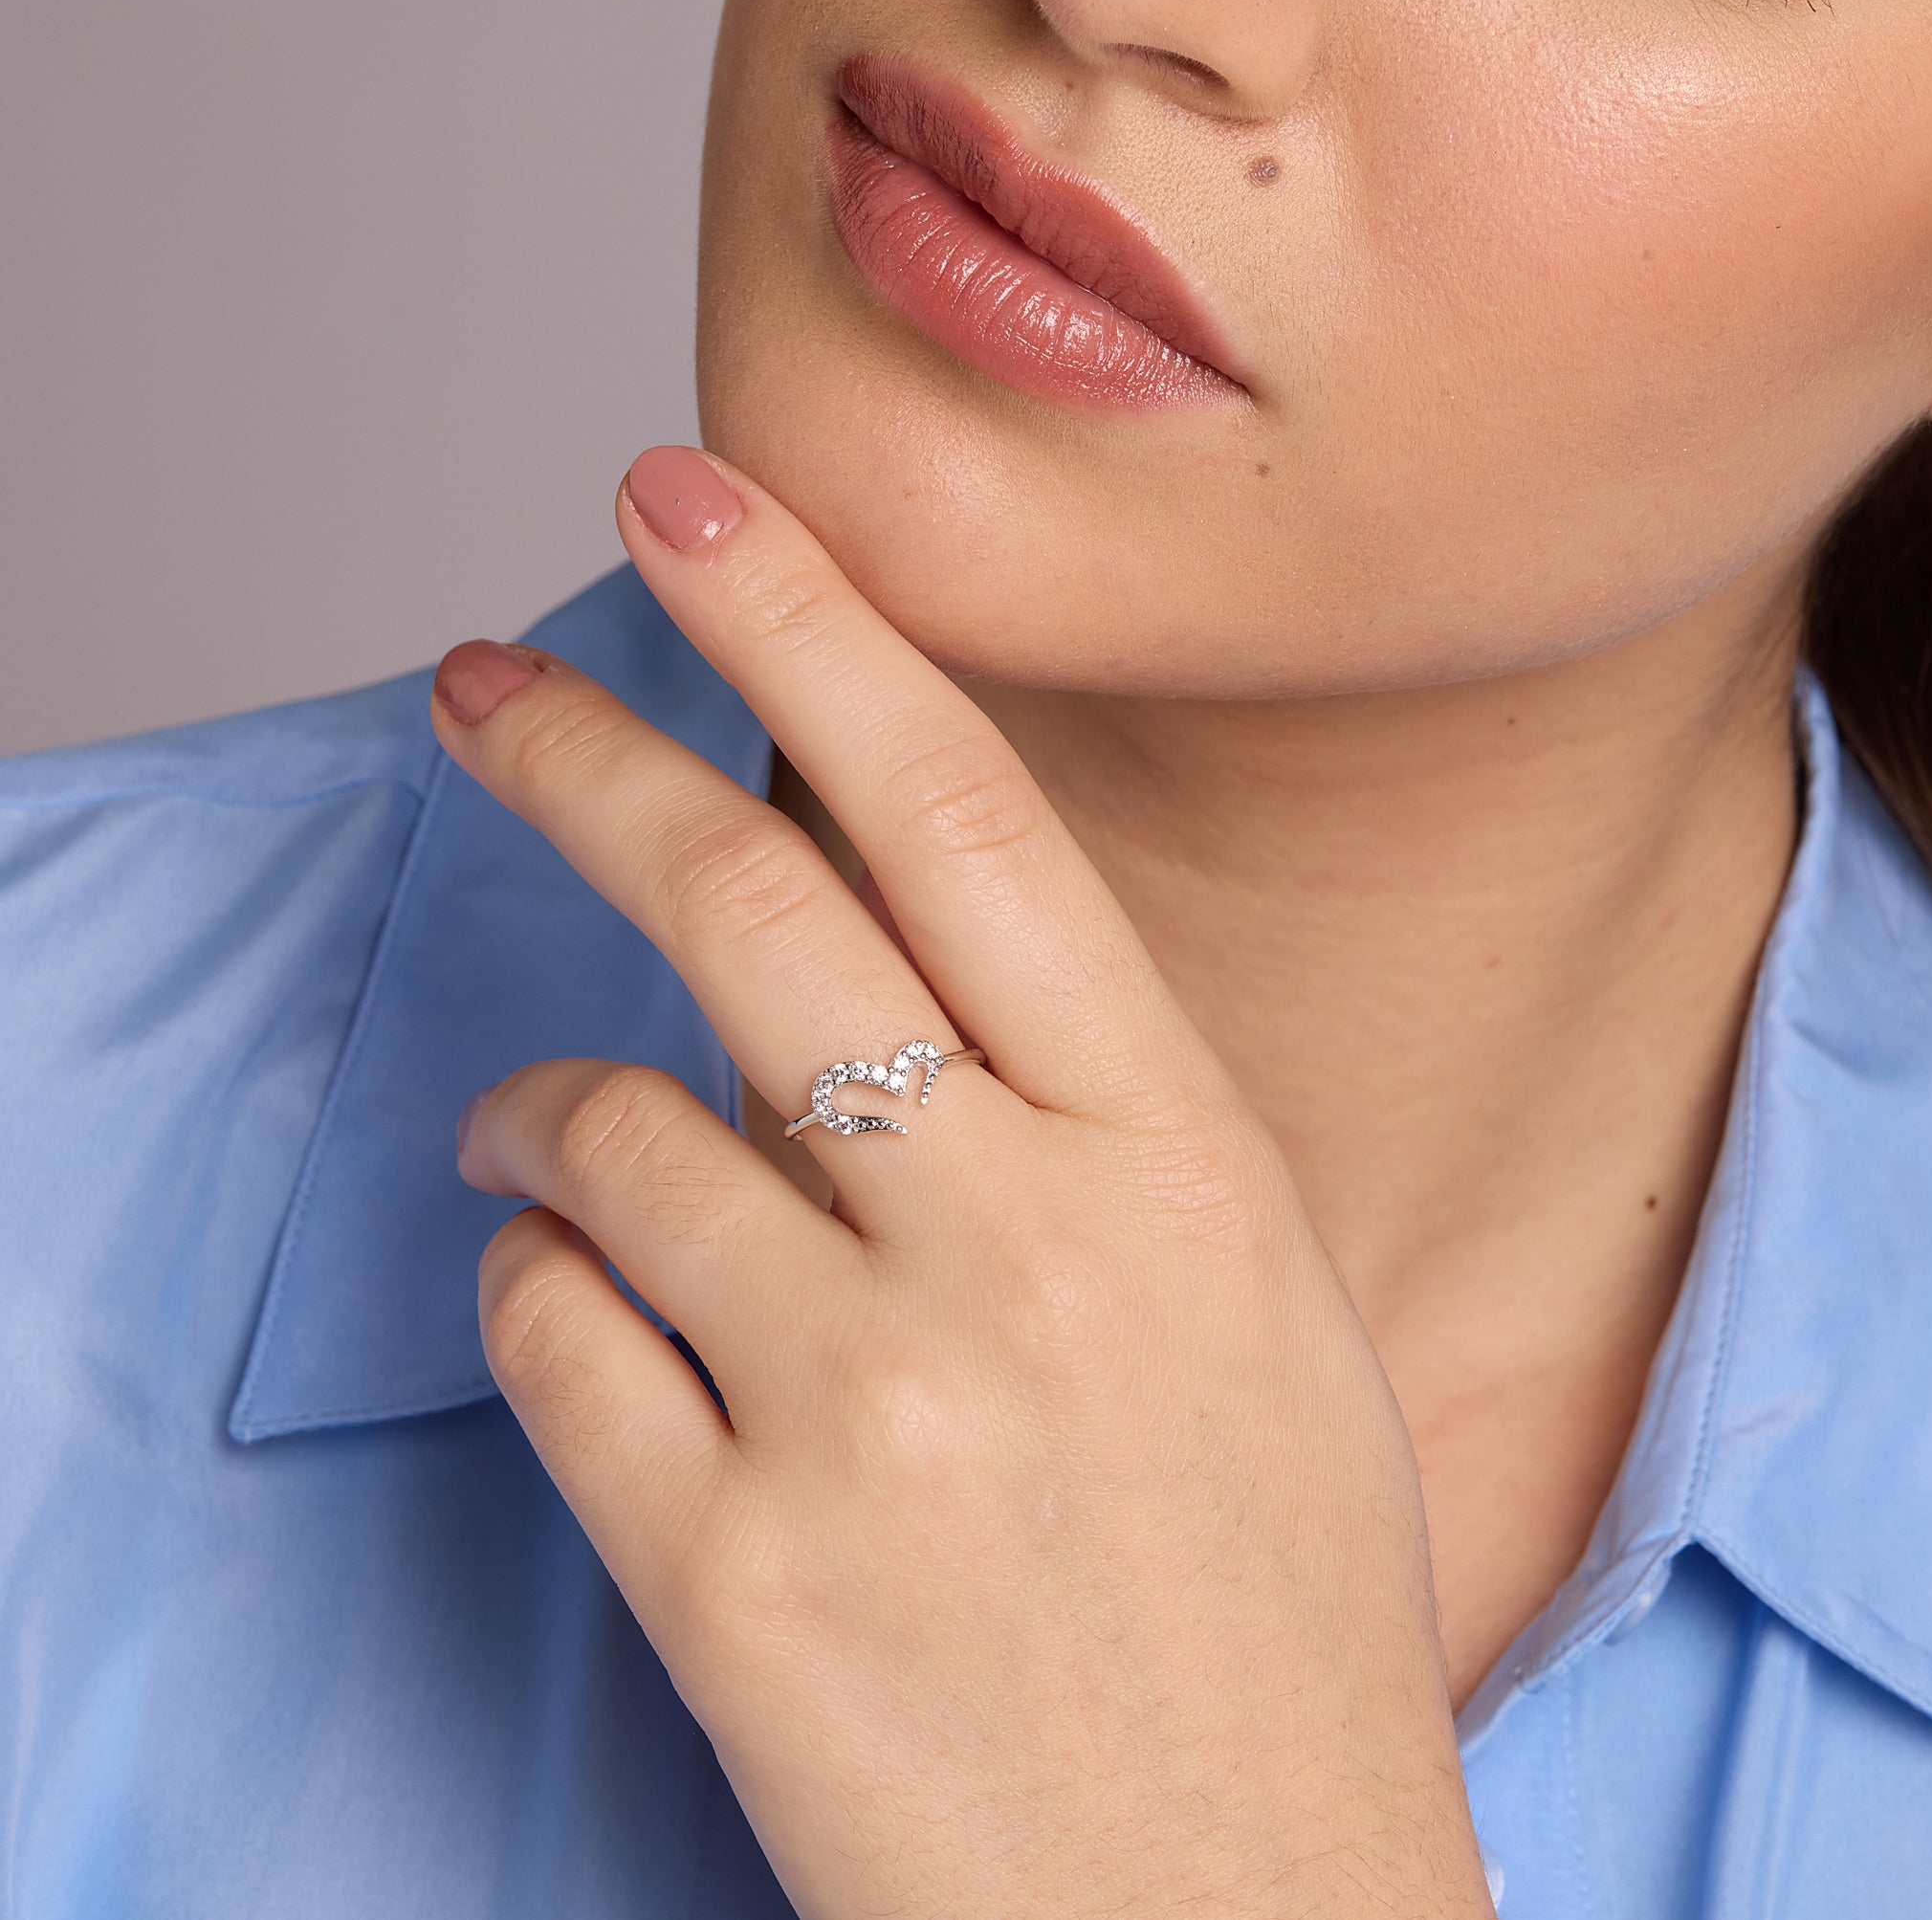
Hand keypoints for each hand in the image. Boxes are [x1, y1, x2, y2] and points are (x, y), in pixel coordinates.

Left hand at [435, 447, 1492, 1919]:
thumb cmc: (1273, 1606)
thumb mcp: (1258, 1300)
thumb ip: (1093, 1116)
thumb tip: (876, 962)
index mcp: (1181, 1155)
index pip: (967, 817)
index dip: (815, 630)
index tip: (698, 503)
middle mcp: (1025, 1244)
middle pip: (748, 909)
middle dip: (589, 760)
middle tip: (481, 688)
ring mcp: (869, 1406)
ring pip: (609, 1128)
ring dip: (540, 1105)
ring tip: (534, 1124)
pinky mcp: (733, 1570)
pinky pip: (551, 1335)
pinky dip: (539, 1292)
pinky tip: (591, 1315)